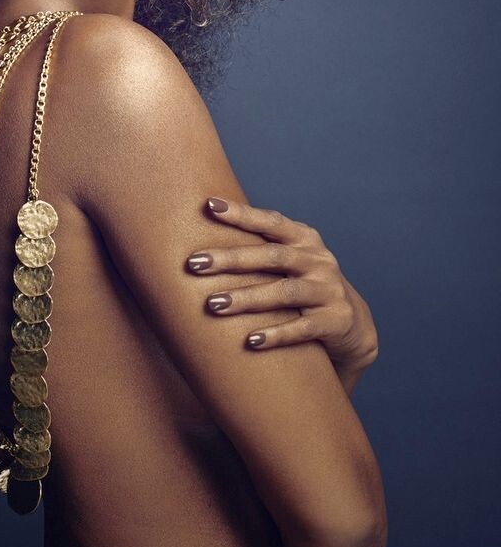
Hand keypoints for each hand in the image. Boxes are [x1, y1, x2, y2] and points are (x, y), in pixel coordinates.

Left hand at [185, 197, 378, 374]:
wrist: (352, 325)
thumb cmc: (304, 284)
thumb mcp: (289, 261)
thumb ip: (258, 247)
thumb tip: (201, 230)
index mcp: (304, 239)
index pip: (270, 222)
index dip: (241, 213)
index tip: (209, 206)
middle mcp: (318, 260)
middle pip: (272, 256)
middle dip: (231, 258)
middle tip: (194, 263)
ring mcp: (329, 290)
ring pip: (284, 292)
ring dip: (247, 298)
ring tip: (214, 304)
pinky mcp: (335, 321)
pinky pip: (303, 328)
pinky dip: (277, 334)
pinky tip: (251, 341)